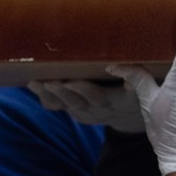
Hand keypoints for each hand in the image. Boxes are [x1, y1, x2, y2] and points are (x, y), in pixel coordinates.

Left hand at [26, 79, 144, 132]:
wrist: (127, 114)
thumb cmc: (134, 92)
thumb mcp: (144, 87)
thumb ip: (137, 76)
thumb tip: (130, 61)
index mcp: (113, 101)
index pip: (97, 97)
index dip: (84, 90)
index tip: (72, 81)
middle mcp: (96, 109)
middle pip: (76, 102)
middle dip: (61, 92)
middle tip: (48, 82)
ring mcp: (83, 112)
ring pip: (63, 105)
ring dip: (47, 94)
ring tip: (33, 83)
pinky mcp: (74, 111)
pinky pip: (58, 107)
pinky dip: (45, 97)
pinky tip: (32, 85)